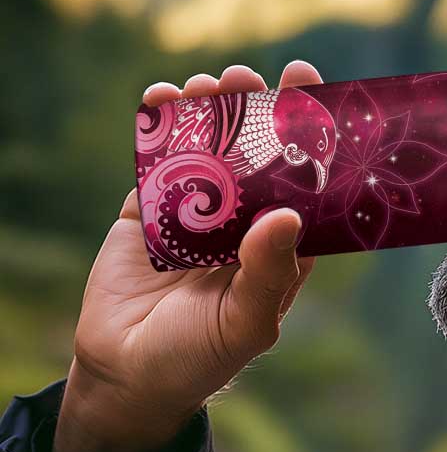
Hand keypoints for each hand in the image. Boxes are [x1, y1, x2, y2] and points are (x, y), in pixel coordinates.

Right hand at [53, 61, 322, 451]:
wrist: (126, 373)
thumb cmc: (200, 357)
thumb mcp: (245, 323)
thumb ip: (268, 273)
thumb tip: (288, 215)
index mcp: (282, 247)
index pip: (306, 186)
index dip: (313, 141)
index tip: (315, 95)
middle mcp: (245, 222)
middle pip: (260, 155)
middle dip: (259, 112)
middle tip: (254, 77)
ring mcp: (198, 212)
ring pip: (211, 148)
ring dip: (212, 111)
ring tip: (211, 84)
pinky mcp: (150, 209)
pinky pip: (158, 159)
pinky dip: (160, 126)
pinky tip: (163, 97)